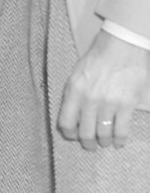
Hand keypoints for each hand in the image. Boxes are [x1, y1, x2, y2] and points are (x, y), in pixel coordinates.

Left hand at [58, 29, 149, 149]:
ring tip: (105, 142)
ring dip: (104, 142)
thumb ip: (73, 95)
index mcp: (73, 91)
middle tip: (90, 146)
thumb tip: (73, 116)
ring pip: (104, 134)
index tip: (73, 136)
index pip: (66, 122)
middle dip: (87, 143)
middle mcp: (89, 100)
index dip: (69, 134)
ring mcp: (109, 104)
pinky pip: (122, 130)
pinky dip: (120, 140)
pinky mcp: (127, 105)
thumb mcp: (76, 74)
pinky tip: (119, 141)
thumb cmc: (98, 58)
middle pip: (85, 133)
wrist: (121, 46)